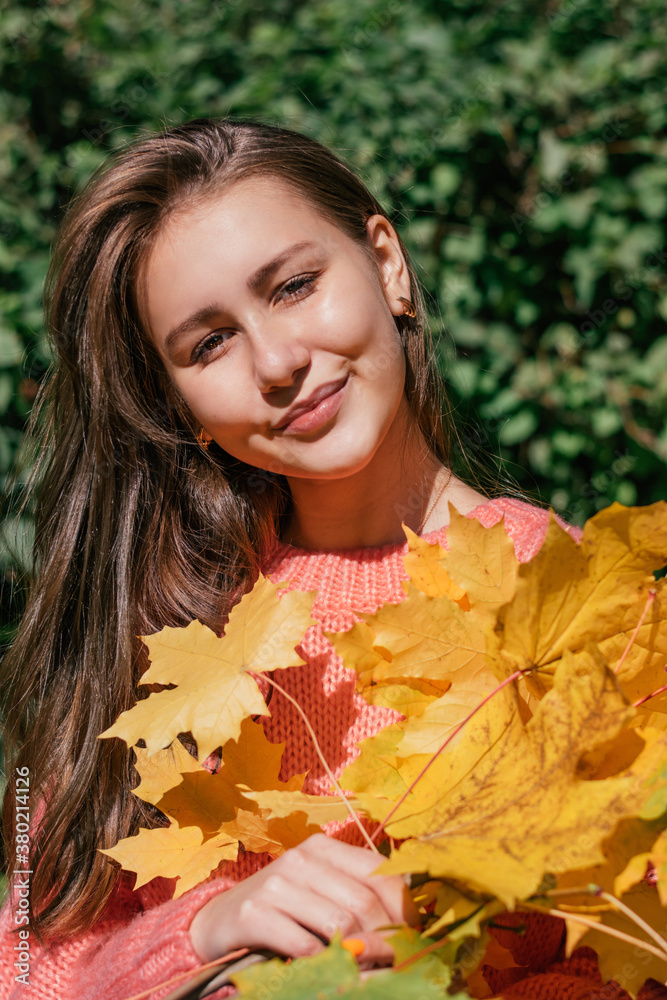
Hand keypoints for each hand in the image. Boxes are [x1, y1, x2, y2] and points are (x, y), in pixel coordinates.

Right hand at [189, 834, 414, 966]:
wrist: (219, 920)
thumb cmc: (282, 909)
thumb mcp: (320, 892)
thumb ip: (357, 896)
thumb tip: (410, 924)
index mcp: (324, 847)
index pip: (382, 872)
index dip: (405, 909)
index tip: (415, 939)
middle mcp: (302, 858)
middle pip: (365, 902)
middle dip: (389, 940)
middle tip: (398, 966)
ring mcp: (278, 884)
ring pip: (340, 924)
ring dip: (362, 956)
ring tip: (369, 973)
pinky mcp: (255, 913)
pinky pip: (306, 946)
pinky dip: (325, 966)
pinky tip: (330, 974)